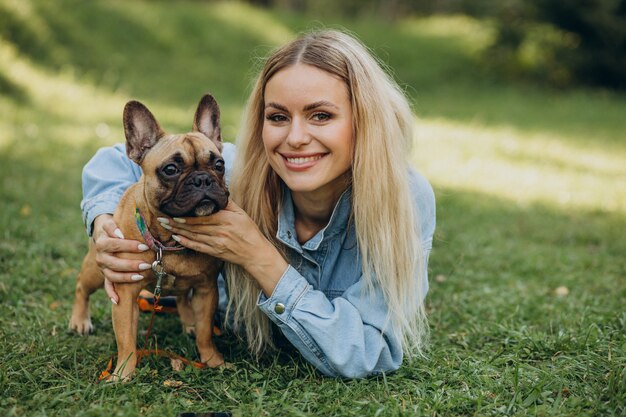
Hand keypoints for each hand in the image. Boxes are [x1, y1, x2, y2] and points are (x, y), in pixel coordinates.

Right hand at [92, 214, 150, 302]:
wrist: (103, 234)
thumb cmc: (111, 228)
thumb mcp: (110, 223)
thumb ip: (113, 227)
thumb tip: (120, 234)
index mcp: (101, 243)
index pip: (114, 245)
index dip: (129, 246)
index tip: (144, 247)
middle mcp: (101, 257)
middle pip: (114, 263)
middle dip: (130, 265)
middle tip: (147, 264)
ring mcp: (103, 268)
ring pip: (112, 276)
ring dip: (126, 278)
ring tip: (141, 276)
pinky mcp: (106, 275)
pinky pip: (107, 286)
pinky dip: (111, 294)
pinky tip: (118, 301)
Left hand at [158, 200, 287, 295]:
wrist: (255, 253)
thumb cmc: (249, 231)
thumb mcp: (241, 213)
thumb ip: (227, 203)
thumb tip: (215, 190)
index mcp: (226, 220)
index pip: (202, 218)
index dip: (186, 216)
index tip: (173, 213)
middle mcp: (219, 232)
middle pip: (194, 227)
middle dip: (176, 223)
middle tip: (161, 219)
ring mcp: (216, 243)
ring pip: (193, 236)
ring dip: (177, 231)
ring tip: (165, 226)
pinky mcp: (215, 252)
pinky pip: (197, 246)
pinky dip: (186, 242)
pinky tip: (176, 238)